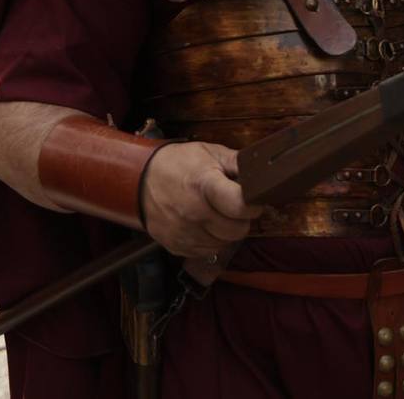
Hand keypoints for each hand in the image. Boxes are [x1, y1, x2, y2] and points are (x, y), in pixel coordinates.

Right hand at [141, 141, 263, 260]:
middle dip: (240, 219)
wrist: (140, 179)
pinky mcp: (177, 246)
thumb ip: (238, 163)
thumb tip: (263, 173)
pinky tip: (203, 224)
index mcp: (204, 185)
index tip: (251, 200)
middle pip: (237, 230)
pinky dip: (210, 240)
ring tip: (216, 214)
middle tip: (232, 206)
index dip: (252, 205)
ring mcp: (184, 232)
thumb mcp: (209, 153)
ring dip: (226, 231)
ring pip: (224, 243)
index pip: (241, 207)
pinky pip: (207, 251)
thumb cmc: (178, 164)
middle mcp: (194, 212)